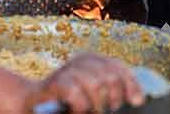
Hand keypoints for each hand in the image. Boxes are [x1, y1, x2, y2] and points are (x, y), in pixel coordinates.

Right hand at [23, 55, 143, 112]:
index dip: (131, 83)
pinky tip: (78, 110)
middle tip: (106, 110)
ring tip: (90, 110)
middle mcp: (79, 61)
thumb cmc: (67, 105)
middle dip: (113, 98)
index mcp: (91, 61)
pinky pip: (76, 92)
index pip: (118, 67)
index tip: (137, 101)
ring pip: (95, 84)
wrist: (33, 106)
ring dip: (96, 105)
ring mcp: (66, 71)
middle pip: (109, 76)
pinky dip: (81, 105)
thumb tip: (137, 99)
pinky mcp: (54, 83)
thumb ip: (110, 91)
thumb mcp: (93, 95)